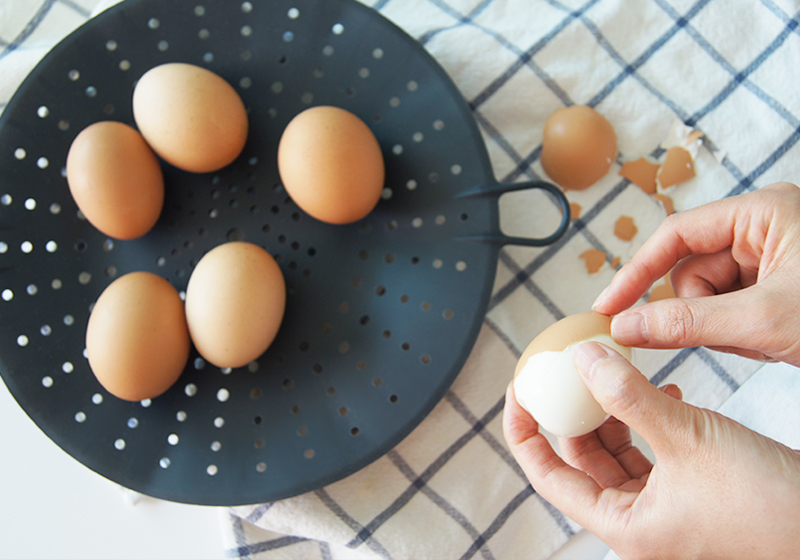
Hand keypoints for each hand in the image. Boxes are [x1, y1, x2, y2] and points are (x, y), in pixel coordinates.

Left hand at [503, 341, 799, 558]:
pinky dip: (645, 421)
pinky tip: (662, 391)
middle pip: (579, 461)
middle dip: (571, 412)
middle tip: (564, 371)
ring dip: (611, 412)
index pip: (547, 476)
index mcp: (623, 526)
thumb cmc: (769, 504)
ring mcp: (661, 510)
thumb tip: (582, 358)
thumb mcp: (688, 437)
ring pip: (615, 453)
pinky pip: (648, 453)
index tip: (518, 390)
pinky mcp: (686, 494)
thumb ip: (628, 396)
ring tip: (615, 373)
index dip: (524, 431)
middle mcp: (636, 523)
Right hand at [592, 182, 799, 365]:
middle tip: (738, 334)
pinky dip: (741, 336)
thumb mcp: (764, 318)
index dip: (638, 272)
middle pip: (690, 271)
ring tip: (767, 341)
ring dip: (723, 329)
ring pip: (705, 298)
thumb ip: (689, 322)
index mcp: (761, 212)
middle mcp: (760, 230)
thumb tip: (627, 326)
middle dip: (703, 312)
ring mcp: (766, 260)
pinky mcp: (771, 289)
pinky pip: (726, 313)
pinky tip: (774, 343)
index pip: (676, 234)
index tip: (609, 307)